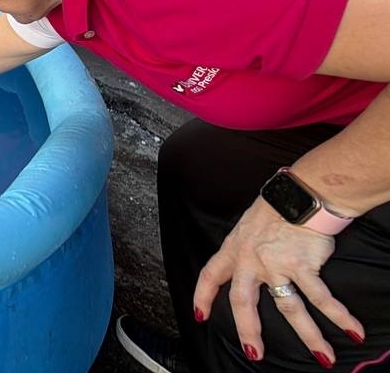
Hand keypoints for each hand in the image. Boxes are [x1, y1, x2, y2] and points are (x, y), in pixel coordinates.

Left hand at [193, 197, 362, 364]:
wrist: (299, 194)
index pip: (211, 275)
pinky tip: (351, 330)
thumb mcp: (250, 224)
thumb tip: (255, 259)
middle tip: (254, 353)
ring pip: (289, 309)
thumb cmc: (278, 205)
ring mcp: (276, 266)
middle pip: (243, 303)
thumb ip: (249, 246)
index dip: (202, 296)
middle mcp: (251, 261)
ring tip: (323, 357)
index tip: (199, 315)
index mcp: (234, 249)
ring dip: (310, 336)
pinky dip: (339, 316)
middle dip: (249, 331)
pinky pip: (321, 298)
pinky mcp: (301, 266)